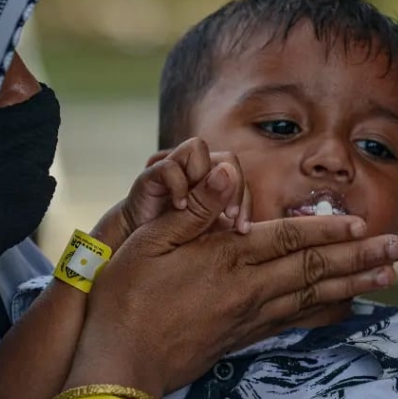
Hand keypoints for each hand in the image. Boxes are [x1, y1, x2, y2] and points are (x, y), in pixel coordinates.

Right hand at [66, 164, 397, 398]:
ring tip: (385, 277)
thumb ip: (195, 208)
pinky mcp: (241, 339)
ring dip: (352, 284)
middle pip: (314, 269)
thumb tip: (227, 173)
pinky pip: (294, 322)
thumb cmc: (127, 298)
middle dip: (359, 258)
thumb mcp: (150, 241)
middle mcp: (248, 290)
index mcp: (227, 259)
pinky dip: (323, 313)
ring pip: (312, 297)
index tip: (363, 226)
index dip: (328, 231)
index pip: (289, 239)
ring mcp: (248, 318)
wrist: (121, 365)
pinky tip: (339, 309)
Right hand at [93, 138, 250, 249]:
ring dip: (203, 178)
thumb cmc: (175, 247)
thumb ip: (230, 230)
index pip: (239, 180)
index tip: (244, 231)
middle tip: (230, 220)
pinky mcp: (149, 176)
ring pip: (198, 149)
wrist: (131, 248)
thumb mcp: (209, 242)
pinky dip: (177, 184)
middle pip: (227, 160)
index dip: (245, 202)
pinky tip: (178, 208)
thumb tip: (265, 233)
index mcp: (214, 186)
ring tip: (202, 211)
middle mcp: (195, 172)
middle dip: (232, 189)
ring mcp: (172, 169)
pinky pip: (168, 166)